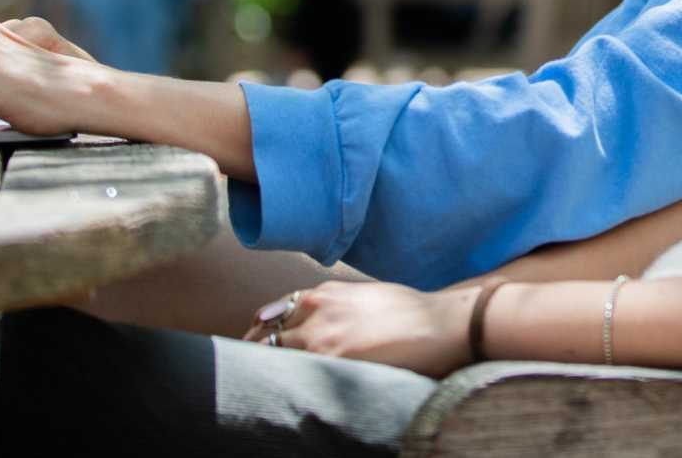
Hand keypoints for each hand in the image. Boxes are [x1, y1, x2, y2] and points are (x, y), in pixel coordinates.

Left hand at [241, 281, 474, 377]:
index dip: (264, 327)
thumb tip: (320, 319)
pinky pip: (295, 369)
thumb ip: (337, 303)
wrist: (435, 323)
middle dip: (255, 347)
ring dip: (266, 365)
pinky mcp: (333, 358)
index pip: (278, 309)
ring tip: (258, 382)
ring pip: (275, 351)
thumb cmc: (408, 310)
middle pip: (267, 331)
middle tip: (246, 365)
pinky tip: (281, 389)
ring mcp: (321, 335)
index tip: (255, 339)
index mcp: (325, 291)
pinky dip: (284, 377)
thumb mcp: (364, 294)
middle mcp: (317, 308)